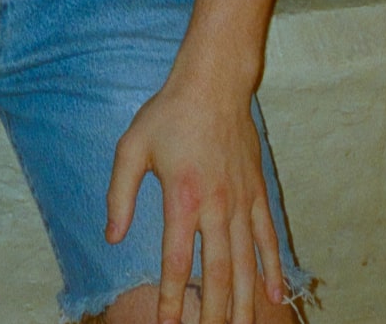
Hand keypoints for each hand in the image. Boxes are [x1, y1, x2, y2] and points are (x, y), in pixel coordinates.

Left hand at [105, 74, 283, 323]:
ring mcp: (241, 201)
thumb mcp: (132, 146)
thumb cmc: (169, 113)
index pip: (178, 261)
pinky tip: (274, 296)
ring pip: (246, 263)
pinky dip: (271, 268)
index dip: (173, 298)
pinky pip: (267, 237)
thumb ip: (120, 194)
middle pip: (219, 273)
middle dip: (214, 313)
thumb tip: (111, 236)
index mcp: (183, 198)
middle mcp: (216, 206)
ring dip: (245, 302)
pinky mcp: (257, 193)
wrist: (214, 83)